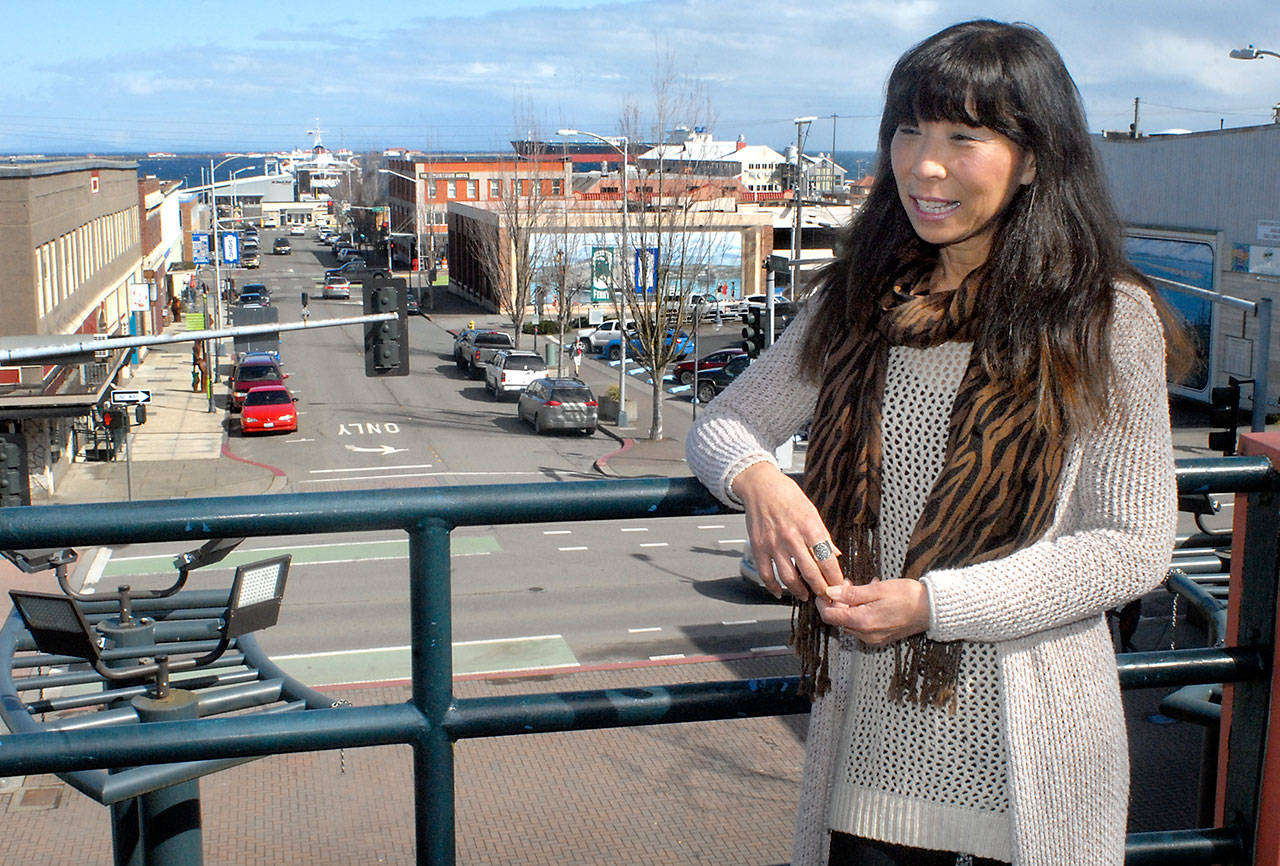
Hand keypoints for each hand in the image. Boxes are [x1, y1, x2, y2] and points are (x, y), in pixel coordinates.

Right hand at [731, 462, 843, 600]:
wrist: (761, 486)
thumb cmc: (788, 496)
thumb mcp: (812, 511)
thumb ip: (823, 535)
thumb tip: (835, 554)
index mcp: (809, 527)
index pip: (826, 559)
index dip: (834, 577)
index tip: (839, 586)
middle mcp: (792, 537)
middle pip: (810, 572)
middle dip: (820, 589)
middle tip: (825, 596)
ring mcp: (773, 544)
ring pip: (788, 577)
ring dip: (798, 591)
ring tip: (804, 595)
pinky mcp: (758, 547)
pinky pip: (766, 574)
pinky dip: (772, 587)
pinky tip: (778, 592)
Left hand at [817, 580, 930, 645]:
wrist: (932, 609)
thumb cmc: (908, 597)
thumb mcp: (877, 589)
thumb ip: (851, 593)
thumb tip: (830, 592)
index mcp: (863, 622)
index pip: (830, 616)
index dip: (823, 603)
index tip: (824, 590)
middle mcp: (866, 634)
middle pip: (840, 619)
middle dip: (838, 601)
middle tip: (846, 584)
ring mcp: (873, 638)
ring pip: (851, 622)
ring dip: (850, 605)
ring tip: (862, 588)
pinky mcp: (881, 637)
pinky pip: (862, 625)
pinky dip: (861, 612)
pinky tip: (871, 599)